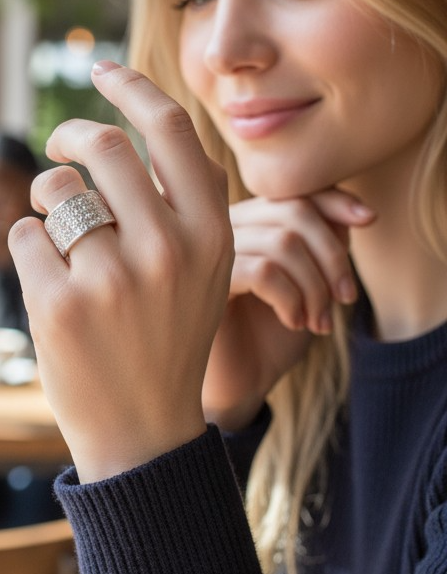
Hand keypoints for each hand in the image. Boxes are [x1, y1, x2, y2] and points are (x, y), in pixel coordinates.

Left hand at [9, 62, 232, 482]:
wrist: (143, 434)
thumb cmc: (166, 342)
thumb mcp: (202, 271)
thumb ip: (178, 205)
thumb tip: (122, 126)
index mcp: (212, 232)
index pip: (171, 128)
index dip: (132, 87)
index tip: (102, 70)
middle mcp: (168, 247)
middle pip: (103, 145)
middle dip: (68, 133)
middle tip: (58, 145)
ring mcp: (113, 276)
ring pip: (57, 188)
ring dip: (47, 199)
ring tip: (58, 235)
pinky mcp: (60, 303)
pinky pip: (25, 235)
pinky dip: (28, 249)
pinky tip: (50, 287)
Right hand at [203, 191, 374, 429]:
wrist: (241, 384)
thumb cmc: (272, 335)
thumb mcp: (311, 286)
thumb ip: (324, 247)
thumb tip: (352, 216)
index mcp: (249, 220)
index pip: (294, 189)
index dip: (335, 199)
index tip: (367, 220)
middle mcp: (225, 227)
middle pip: (293, 210)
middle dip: (333, 256)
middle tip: (344, 299)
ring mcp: (210, 254)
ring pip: (283, 243)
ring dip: (315, 286)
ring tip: (318, 321)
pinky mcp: (206, 285)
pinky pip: (263, 272)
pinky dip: (291, 298)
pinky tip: (293, 322)